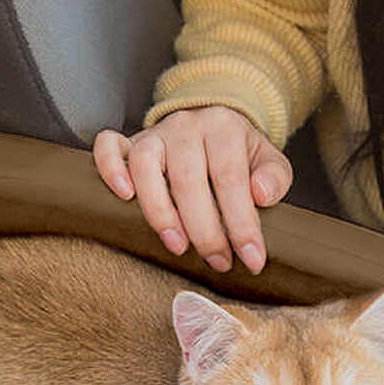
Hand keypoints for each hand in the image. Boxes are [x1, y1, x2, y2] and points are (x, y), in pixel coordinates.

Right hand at [93, 106, 292, 273]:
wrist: (212, 122)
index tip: (251, 259)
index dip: (241, 223)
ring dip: (159, 211)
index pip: (231, 179)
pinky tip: (125, 197)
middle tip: (217, 261)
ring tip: (177, 245)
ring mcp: (155, 133)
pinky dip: (112, 169)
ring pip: (145, 165)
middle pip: (188, 179)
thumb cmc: (238, 153)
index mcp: (224, 128)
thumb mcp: (267, 160)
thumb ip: (274, 177)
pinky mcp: (130, 142)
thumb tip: (260, 196)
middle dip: (204, 229)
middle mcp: (186, 126)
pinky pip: (109, 146)